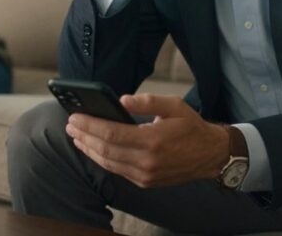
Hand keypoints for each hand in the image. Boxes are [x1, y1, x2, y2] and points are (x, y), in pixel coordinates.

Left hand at [66, 94, 229, 187]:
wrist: (211, 155)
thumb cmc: (191, 127)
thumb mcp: (175, 105)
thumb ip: (147, 101)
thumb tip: (120, 100)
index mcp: (153, 140)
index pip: (111, 133)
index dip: (89, 125)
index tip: (75, 116)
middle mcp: (147, 161)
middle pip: (105, 149)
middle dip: (84, 136)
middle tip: (70, 124)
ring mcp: (146, 175)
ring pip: (108, 163)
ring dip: (89, 149)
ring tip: (76, 136)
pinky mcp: (145, 182)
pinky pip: (117, 170)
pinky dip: (101, 159)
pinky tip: (93, 148)